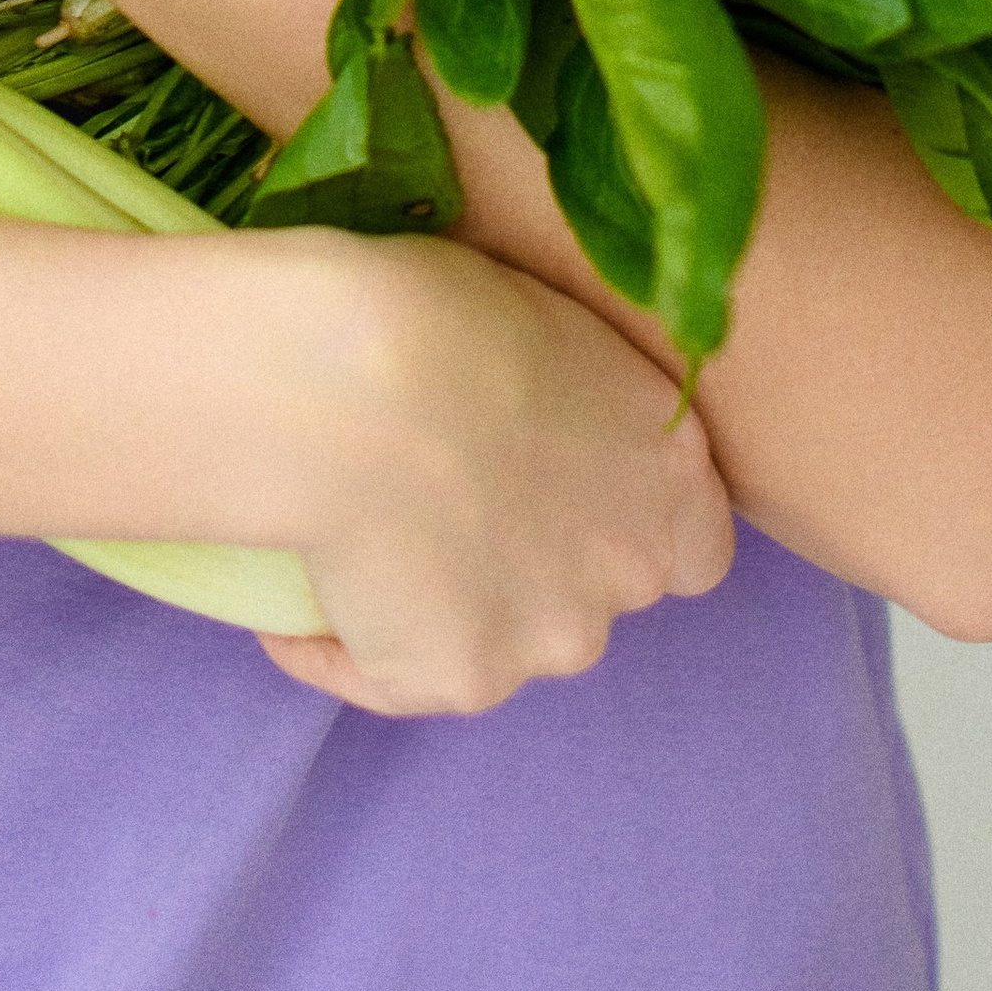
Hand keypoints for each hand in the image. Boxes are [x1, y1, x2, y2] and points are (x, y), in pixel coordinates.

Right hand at [258, 232, 734, 714]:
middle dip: (534, 568)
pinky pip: (392, 674)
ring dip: (448, 608)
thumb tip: (526, 420)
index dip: (627, 524)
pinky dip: (345, 647)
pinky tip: (294, 607)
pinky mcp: (462, 682)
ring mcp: (553, 637)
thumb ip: (571, 399)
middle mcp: (631, 566)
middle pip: (595, 595)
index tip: (559, 491)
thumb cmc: (438, 308)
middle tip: (444, 505)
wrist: (353, 384)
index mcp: (668, 464)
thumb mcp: (542, 325)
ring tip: (358, 542)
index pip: (697, 544)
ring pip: (504, 642)